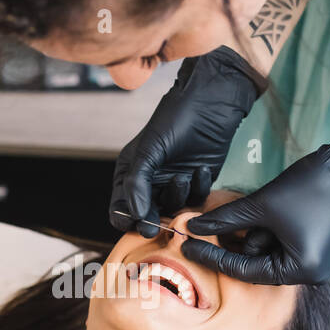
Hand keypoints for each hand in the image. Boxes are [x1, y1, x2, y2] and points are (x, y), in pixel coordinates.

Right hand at [110, 46, 264, 236]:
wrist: (209, 104)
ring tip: (183, 176)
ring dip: (178, 197)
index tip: (140, 225)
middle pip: (146, 216)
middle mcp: (150, 182)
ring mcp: (173, 184)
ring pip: (172, 208)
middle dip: (154, 220)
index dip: (128, 221)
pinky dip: (198, 188)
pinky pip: (195, 199)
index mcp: (129, 173)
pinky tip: (201, 169)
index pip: (120, 210)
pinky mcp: (197, 183)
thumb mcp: (149, 151)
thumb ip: (138, 185)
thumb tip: (136, 216)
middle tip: (161, 225)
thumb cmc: (174, 120)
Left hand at [181, 117, 329, 284]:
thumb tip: (192, 229)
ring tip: (257, 211)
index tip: (187, 247)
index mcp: (301, 271)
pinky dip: (267, 232)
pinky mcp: (314, 249)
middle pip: (256, 265)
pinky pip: (280, 247)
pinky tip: (262, 214)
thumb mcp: (261, 205)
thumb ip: (225, 220)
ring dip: (255, 234)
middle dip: (236, 243)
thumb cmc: (309, 185)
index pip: (245, 271)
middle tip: (207, 230)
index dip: (213, 258)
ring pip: (267, 254)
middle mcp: (311, 275)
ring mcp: (314, 263)